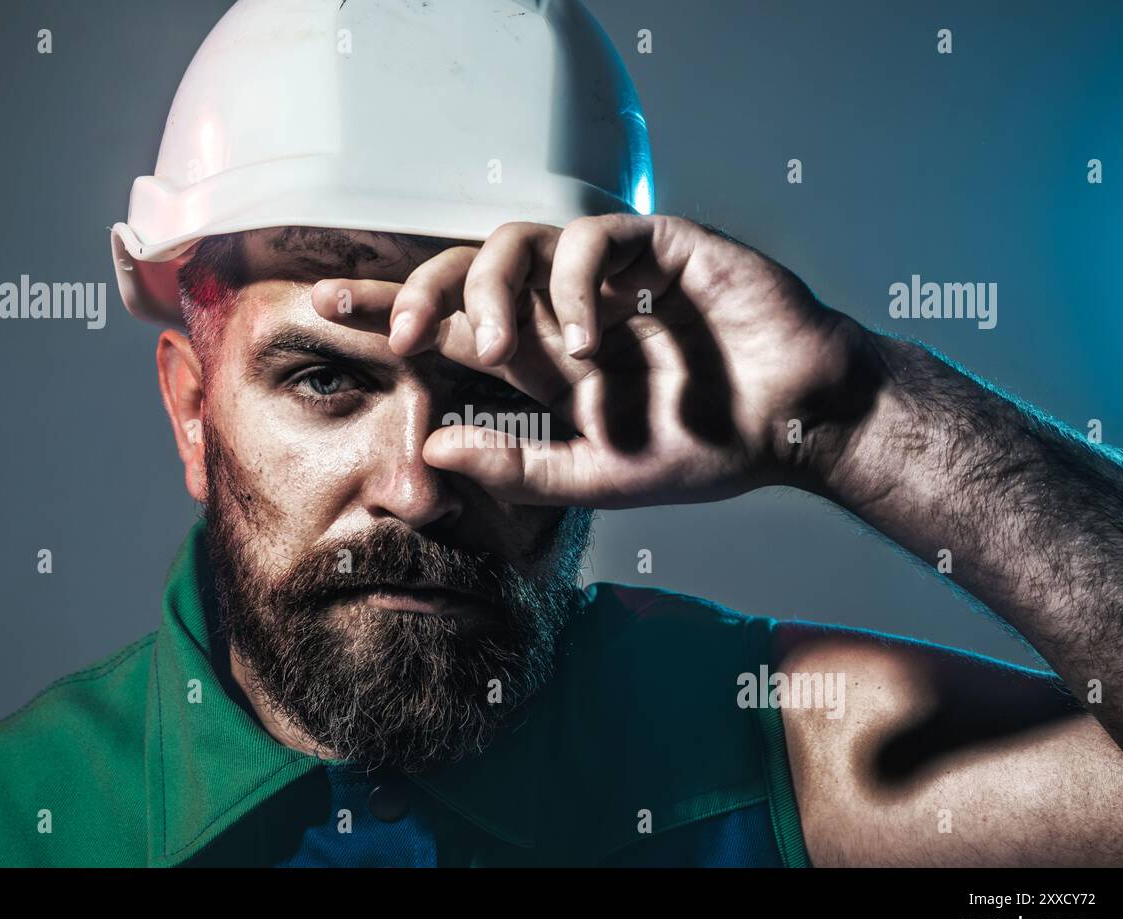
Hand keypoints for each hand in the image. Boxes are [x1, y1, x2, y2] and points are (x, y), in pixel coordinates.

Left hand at [311, 214, 883, 507]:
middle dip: (417, 289)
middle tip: (396, 332)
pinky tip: (586, 335)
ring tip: (494, 345)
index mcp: (544, 359)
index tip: (325, 307)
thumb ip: (517, 464)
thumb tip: (432, 448)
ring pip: (518, 242)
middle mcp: (564, 308)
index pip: (451, 327)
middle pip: (466, 271)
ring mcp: (610, 274)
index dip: (388, 310)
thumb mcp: (597, 475)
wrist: (796, 422)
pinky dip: (577, 283)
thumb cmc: (706, 449)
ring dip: (492, 288)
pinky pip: (594, 239)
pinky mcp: (659, 246)